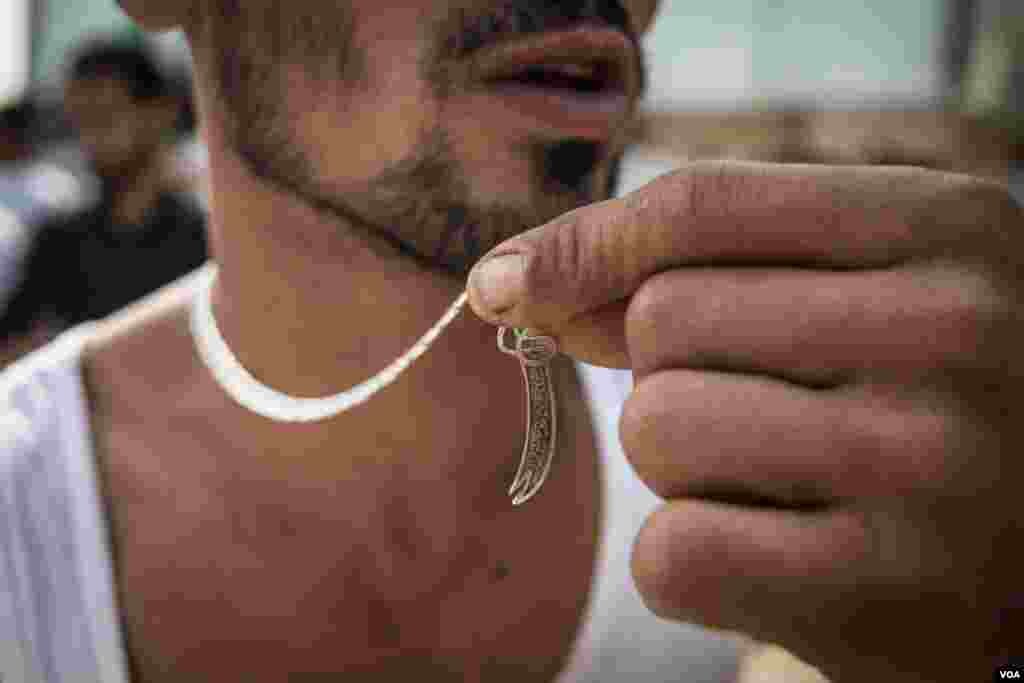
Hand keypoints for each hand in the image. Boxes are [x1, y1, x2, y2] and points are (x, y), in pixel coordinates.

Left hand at [466, 162, 1023, 681]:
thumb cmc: (925, 395)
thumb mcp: (858, 287)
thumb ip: (700, 267)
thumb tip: (514, 281)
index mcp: (948, 225)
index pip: (700, 205)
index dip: (582, 244)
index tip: (511, 281)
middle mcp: (952, 331)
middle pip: (663, 319)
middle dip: (670, 370)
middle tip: (763, 406)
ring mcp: (924, 465)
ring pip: (658, 428)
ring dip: (679, 463)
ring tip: (778, 480)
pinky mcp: (884, 594)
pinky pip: (674, 552)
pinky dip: (687, 559)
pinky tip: (771, 557)